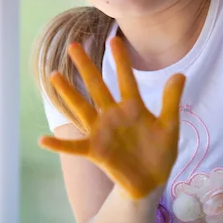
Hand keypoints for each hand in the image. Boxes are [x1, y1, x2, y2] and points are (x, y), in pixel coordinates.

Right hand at [39, 36, 185, 199]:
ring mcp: (102, 132)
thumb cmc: (159, 152)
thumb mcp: (169, 126)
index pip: (126, 79)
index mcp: (133, 108)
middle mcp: (113, 115)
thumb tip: (180, 74)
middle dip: (86, 66)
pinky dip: (59, 144)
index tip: (114, 40)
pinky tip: (43, 139)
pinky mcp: (96, 152)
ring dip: (68, 93)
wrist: (152, 182)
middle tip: (73, 45)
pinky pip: (74, 147)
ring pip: (81, 108)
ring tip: (54, 75)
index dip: (121, 61)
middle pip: (97, 86)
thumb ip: (171, 101)